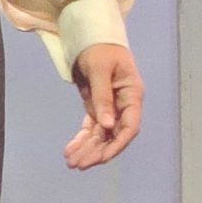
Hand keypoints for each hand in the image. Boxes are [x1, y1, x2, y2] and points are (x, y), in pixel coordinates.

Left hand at [66, 43, 143, 169]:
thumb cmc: (99, 49)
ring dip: (87, 149)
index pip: (130, 126)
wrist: (91, 37)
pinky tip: (69, 150)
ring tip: (71, 163)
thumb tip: (108, 125)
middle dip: (97, 151)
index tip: (103, 158)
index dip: (118, 144)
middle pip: (114, 135)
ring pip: (101, 135)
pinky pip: (91, 128)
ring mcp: (110, 108)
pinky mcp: (97, 107)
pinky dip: (81, 139)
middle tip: (78, 165)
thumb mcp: (99, 69)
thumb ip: (103, 97)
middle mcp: (124, 105)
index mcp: (132, 94)